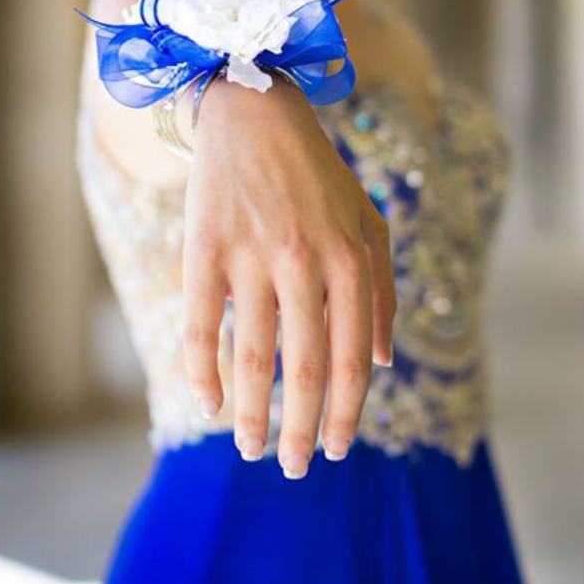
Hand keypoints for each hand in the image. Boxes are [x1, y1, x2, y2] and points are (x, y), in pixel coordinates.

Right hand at [181, 73, 396, 478]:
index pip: (352, 362)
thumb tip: (381, 364)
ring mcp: (251, 257)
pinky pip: (201, 328)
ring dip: (252, 417)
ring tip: (252, 449)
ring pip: (252, 360)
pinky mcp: (204, 251)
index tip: (337, 450)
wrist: (256, 115)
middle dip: (302, 432)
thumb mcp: (369, 224)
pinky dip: (202, 374)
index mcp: (350, 260)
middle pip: (304, 371)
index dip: (345, 416)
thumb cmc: (319, 177)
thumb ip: (382, 292)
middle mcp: (304, 262)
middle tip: (297, 469)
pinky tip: (208, 404)